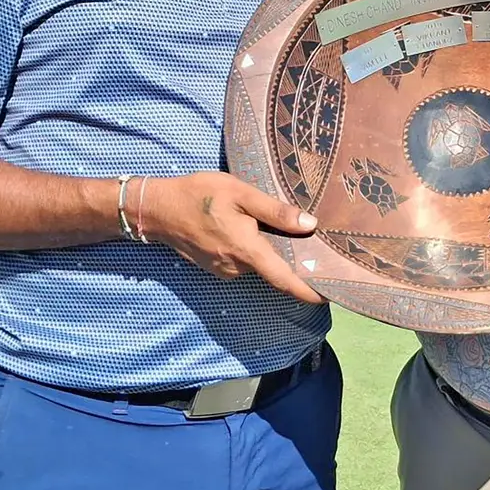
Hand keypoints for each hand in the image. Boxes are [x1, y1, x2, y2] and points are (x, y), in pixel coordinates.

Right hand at [142, 171, 323, 304]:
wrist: (157, 209)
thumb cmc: (199, 196)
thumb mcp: (240, 193)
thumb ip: (275, 211)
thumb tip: (309, 225)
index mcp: (247, 251)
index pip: (285, 280)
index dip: (309, 291)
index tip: (331, 295)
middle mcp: (237, 267)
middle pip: (274, 270)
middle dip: (294, 263)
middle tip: (316, 248)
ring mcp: (224, 270)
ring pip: (259, 265)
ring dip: (271, 254)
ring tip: (284, 233)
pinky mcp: (216, 267)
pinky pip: (244, 262)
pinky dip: (254, 252)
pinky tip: (254, 232)